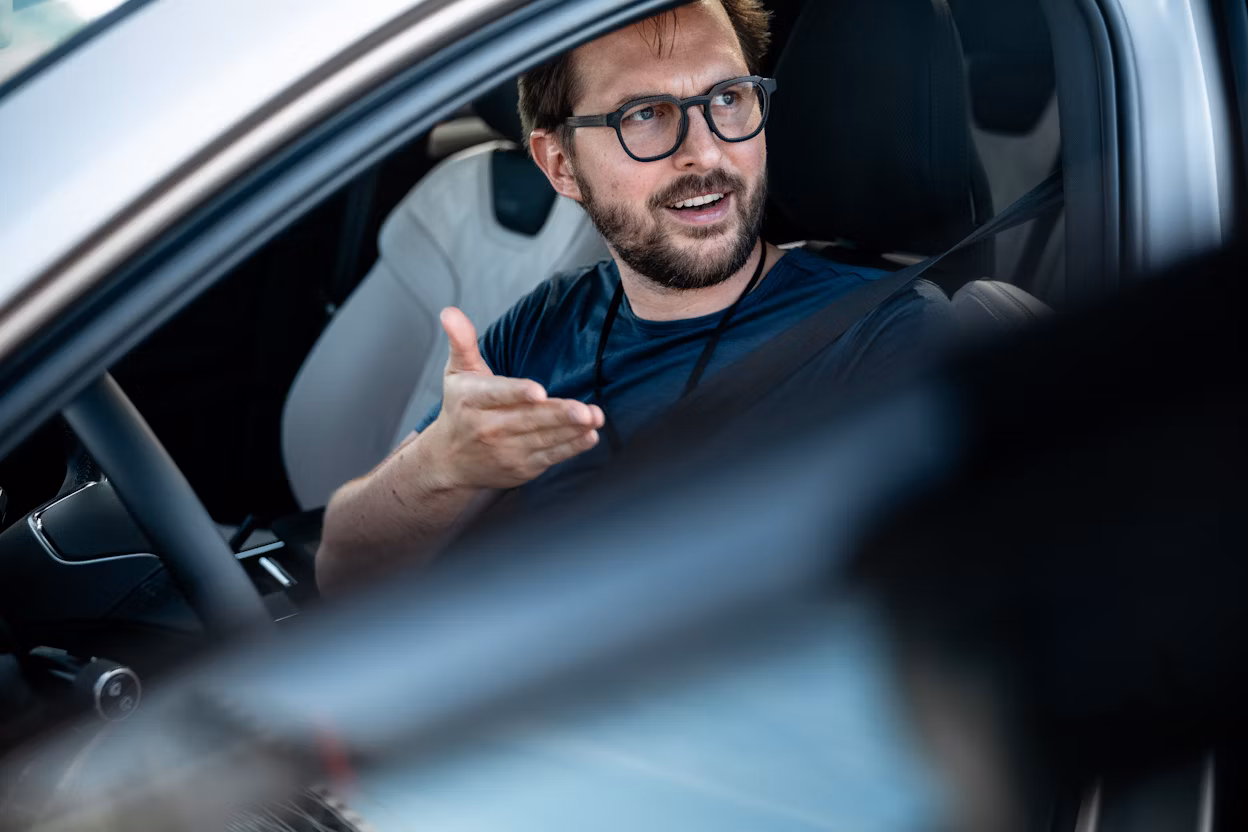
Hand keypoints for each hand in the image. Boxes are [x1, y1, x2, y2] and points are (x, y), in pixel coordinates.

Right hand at [422, 307, 605, 489]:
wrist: (449, 461)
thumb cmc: (460, 409)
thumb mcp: (457, 373)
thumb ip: (462, 342)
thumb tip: (450, 312)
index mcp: (472, 400)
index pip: (496, 394)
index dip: (517, 393)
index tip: (538, 391)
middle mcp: (488, 428)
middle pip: (527, 419)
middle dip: (558, 415)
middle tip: (584, 410)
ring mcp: (506, 451)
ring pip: (543, 438)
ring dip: (572, 430)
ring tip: (594, 418)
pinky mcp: (522, 467)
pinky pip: (550, 456)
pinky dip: (571, 448)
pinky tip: (589, 436)